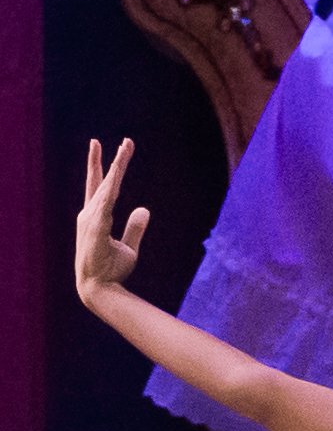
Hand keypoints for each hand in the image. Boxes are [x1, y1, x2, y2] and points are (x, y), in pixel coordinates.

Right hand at [76, 138, 148, 303]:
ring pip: (107, 187)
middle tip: (126, 141)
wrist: (100, 289)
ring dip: (117, 168)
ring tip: (126, 149)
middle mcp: (90, 214)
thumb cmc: (110, 270)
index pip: (100, 186)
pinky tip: (117, 175)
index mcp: (96, 217)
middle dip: (113, 160)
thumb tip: (144, 209)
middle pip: (103, 181)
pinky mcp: (96, 228)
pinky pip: (106, 203)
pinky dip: (111, 188)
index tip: (110, 146)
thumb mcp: (128, 247)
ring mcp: (91, 220)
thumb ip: (135, 228)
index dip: (103, 166)